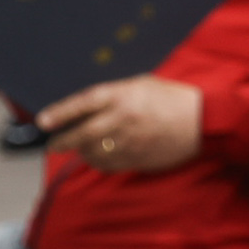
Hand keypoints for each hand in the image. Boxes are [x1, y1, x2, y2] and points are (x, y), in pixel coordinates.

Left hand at [38, 76, 202, 172]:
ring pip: (93, 152)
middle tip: (54, 145)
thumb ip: (117, 93)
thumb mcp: (144, 85)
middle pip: (82, 133)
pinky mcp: (138, 158)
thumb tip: (90, 106)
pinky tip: (99, 158)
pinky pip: (109, 164)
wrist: (205, 120)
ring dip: (82, 152)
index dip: (61, 112)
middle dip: (63, 141)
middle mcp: (123, 118)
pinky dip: (99, 162)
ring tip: (80, 149)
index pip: (84, 103)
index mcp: (125, 95)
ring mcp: (130, 141)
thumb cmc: (175, 98)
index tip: (44, 121)